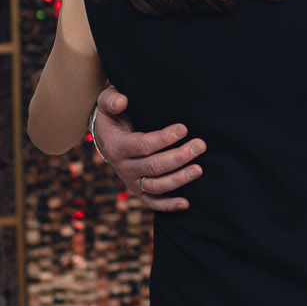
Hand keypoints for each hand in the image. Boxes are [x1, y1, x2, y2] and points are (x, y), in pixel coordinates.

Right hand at [91, 86, 203, 212]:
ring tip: (198, 169)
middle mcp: (122, 168)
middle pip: (153, 167)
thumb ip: (112, 99)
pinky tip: (186, 203)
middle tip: (200, 145)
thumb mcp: (106, 101)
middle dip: (178, 157)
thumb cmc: (112, 114)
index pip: (142, 146)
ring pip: (156, 186)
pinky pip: (153, 202)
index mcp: (115, 146)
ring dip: (179, 179)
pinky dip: (169, 206)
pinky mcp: (138, 190)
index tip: (183, 129)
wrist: (106, 136)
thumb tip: (122, 101)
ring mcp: (131, 181)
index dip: (163, 139)